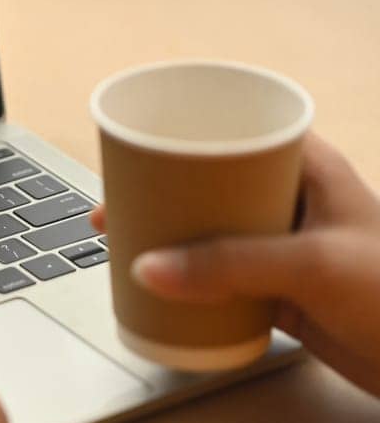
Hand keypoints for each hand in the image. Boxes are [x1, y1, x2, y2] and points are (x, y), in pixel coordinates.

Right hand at [91, 132, 379, 395]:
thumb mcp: (311, 266)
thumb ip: (229, 266)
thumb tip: (147, 268)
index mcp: (309, 168)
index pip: (236, 131)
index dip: (184, 133)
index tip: (133, 143)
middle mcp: (293, 200)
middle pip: (211, 184)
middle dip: (159, 194)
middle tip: (112, 206)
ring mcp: (286, 247)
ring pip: (211, 234)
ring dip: (169, 241)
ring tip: (123, 247)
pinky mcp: (282, 292)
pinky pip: (220, 279)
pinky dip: (188, 283)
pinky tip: (159, 289)